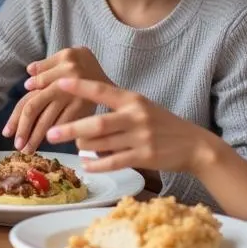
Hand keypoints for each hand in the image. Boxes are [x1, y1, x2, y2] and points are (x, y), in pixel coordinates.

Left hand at [3, 48, 113, 151]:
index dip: (17, 118)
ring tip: (28, 150)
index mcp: (51, 74)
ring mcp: (73, 100)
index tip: (7, 133)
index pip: (29, 100)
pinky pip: (68, 124)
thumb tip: (28, 72)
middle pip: (35, 111)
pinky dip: (59, 134)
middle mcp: (60, 88)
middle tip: (17, 147)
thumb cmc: (79, 62)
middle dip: (24, 131)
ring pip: (50, 122)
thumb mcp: (62, 57)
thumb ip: (43, 67)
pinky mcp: (86, 110)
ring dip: (38, 138)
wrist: (105, 67)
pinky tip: (51, 143)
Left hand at [45, 78, 211, 174]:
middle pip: (97, 123)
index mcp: (133, 100)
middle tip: (51, 133)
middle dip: (71, 128)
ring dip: (84, 147)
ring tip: (75, 146)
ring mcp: (141, 137)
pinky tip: (86, 165)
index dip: (80, 86)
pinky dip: (97, 164)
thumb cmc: (162, 124)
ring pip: (103, 143)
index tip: (59, 82)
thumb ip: (117, 106)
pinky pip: (114, 161)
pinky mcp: (145, 157)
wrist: (195, 145)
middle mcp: (136, 116)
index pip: (102, 90)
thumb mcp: (141, 107)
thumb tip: (84, 109)